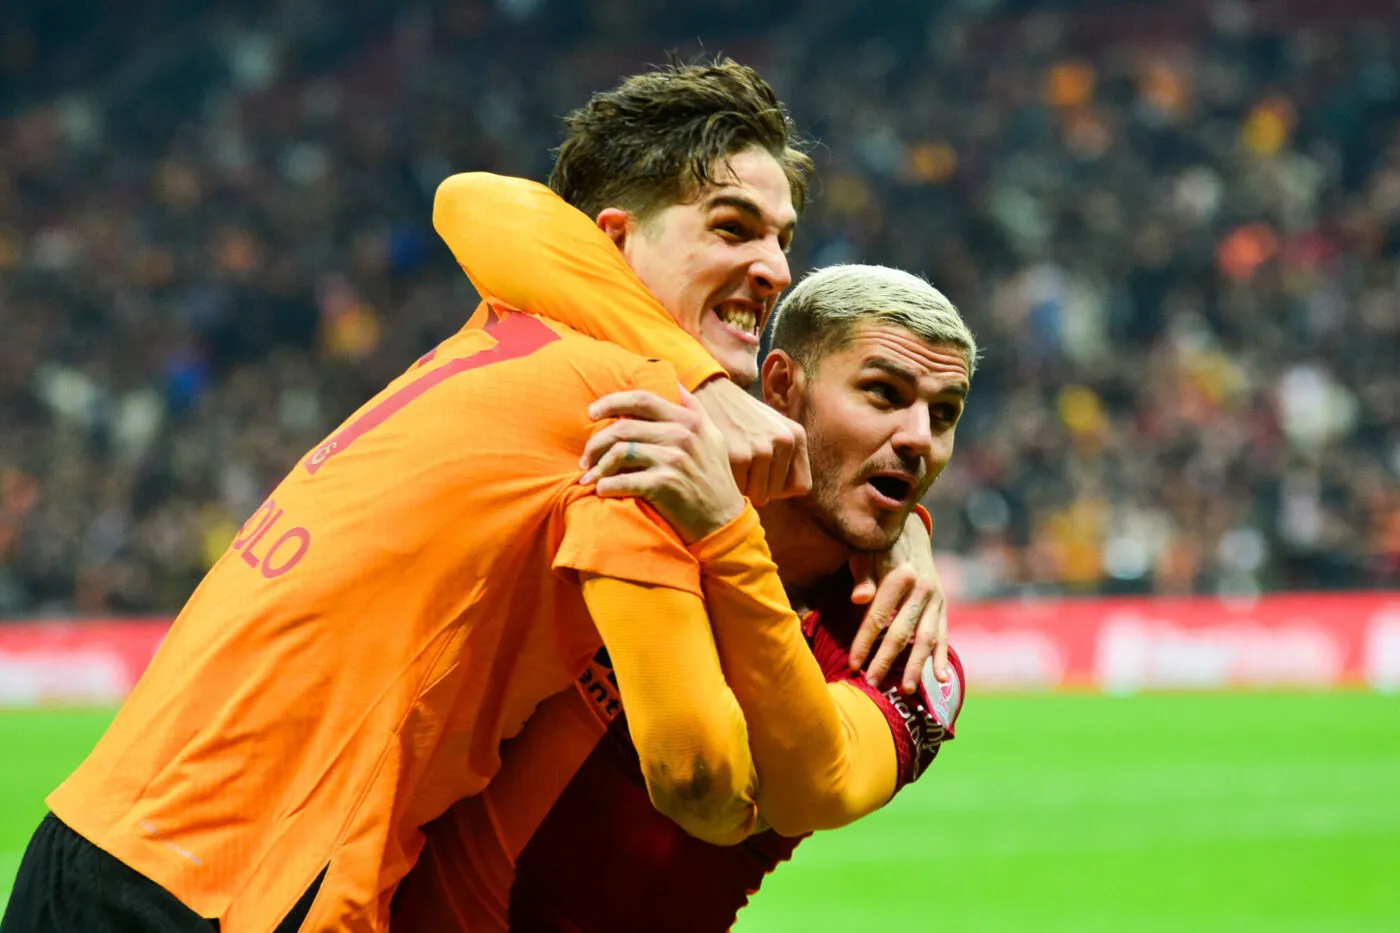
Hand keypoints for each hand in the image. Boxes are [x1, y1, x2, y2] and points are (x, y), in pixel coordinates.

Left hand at [580, 388, 745, 543]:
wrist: (723, 519)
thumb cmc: (713, 478)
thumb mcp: (712, 436)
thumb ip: (693, 408)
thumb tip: (673, 382)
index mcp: (689, 419)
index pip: (642, 399)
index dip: (611, 402)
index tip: (592, 413)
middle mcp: (682, 435)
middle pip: (623, 427)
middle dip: (596, 442)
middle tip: (586, 457)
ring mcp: (674, 459)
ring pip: (619, 452)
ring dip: (598, 466)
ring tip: (590, 477)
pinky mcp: (665, 485)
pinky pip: (623, 480)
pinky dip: (606, 486)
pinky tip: (602, 490)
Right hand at [693, 378, 810, 505]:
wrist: (708, 391)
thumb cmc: (739, 415)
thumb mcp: (771, 427)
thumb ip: (783, 458)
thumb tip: (773, 498)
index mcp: (796, 435)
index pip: (801, 486)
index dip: (781, 488)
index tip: (764, 478)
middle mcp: (784, 441)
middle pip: (776, 492)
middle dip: (759, 488)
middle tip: (743, 468)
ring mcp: (762, 448)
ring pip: (758, 496)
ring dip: (743, 488)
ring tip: (732, 464)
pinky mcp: (739, 456)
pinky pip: (738, 490)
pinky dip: (728, 483)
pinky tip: (722, 462)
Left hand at [847, 511, 949, 691]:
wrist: (911, 534)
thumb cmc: (879, 547)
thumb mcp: (865, 554)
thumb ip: (862, 576)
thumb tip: (859, 599)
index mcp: (901, 574)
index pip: (878, 616)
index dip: (864, 642)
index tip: (853, 665)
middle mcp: (923, 588)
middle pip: (903, 632)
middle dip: (886, 660)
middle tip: (871, 683)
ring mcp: (936, 599)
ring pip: (927, 638)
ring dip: (917, 665)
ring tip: (906, 689)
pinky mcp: (943, 607)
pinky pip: (944, 635)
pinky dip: (943, 657)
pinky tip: (941, 678)